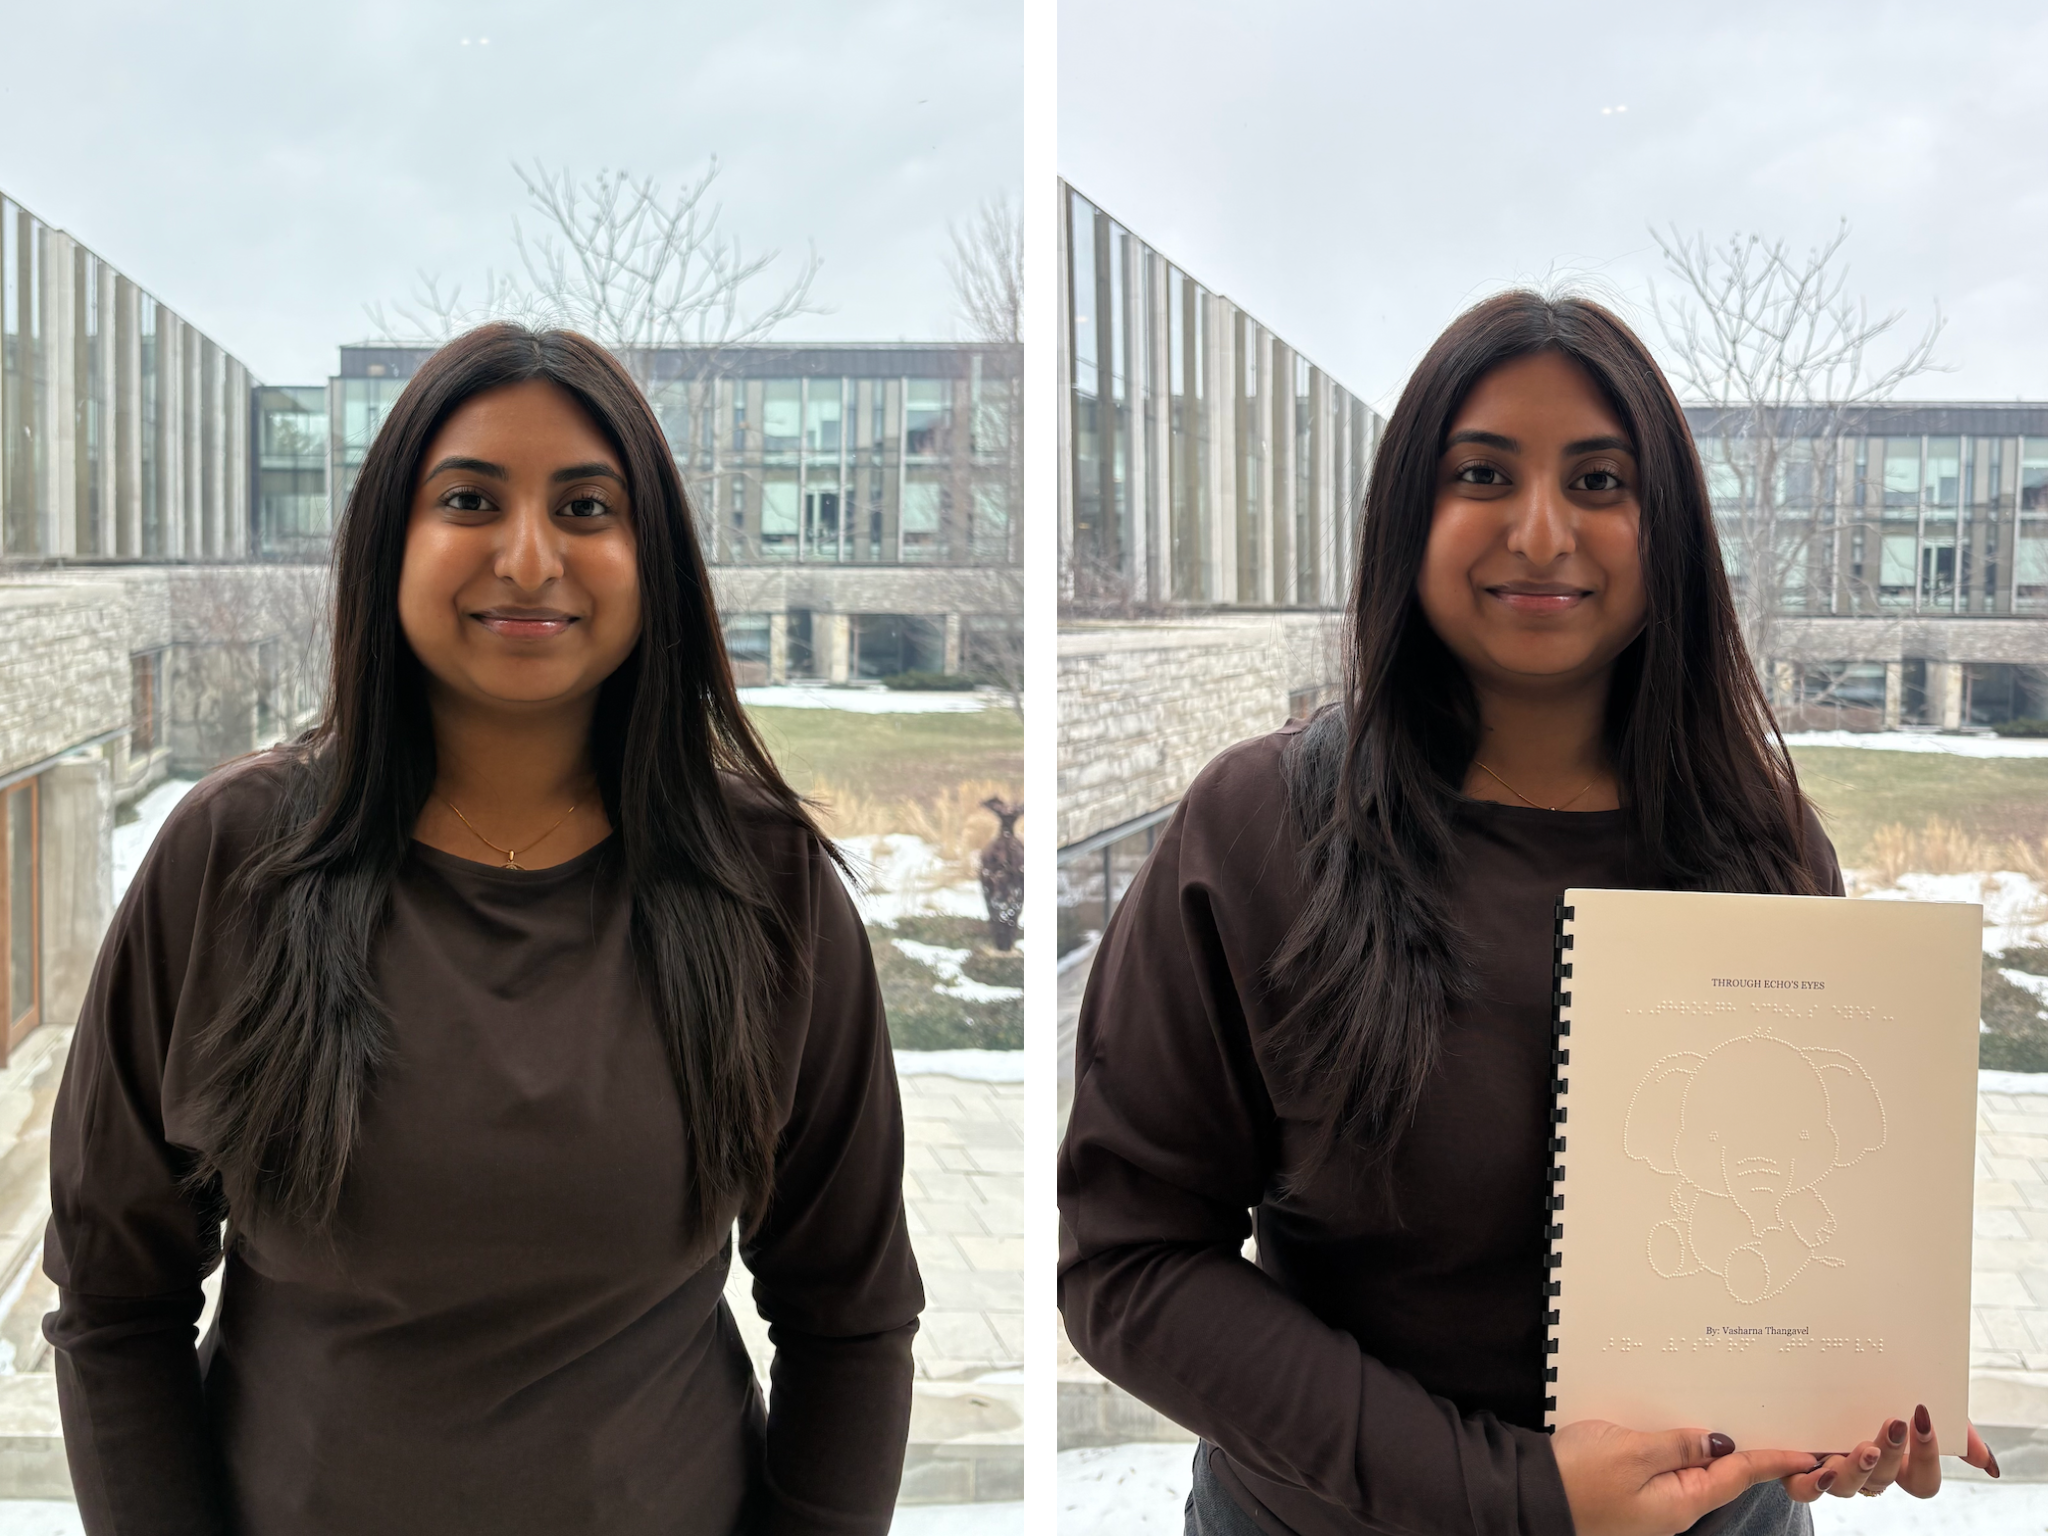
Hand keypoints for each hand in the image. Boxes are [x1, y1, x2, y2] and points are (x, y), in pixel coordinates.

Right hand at [1553, 1420, 1818, 1535]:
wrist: (1530, 1499)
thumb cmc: (1577, 1478)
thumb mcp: (1631, 1452)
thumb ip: (1678, 1444)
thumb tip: (1719, 1441)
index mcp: (1681, 1501)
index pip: (1738, 1475)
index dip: (1773, 1461)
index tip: (1808, 1453)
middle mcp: (1672, 1506)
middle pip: (1720, 1476)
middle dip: (1749, 1455)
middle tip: (1779, 1431)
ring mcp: (1650, 1503)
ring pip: (1692, 1470)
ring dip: (1714, 1450)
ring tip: (1738, 1426)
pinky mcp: (1629, 1492)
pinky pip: (1666, 1469)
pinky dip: (1682, 1449)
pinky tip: (1682, 1434)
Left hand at [1782, 1405, 1998, 1500]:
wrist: (1814, 1366)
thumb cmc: (1873, 1389)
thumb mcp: (1915, 1398)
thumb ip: (1954, 1429)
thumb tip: (1986, 1465)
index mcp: (1896, 1462)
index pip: (1922, 1481)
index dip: (1927, 1457)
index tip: (1922, 1418)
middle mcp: (1865, 1470)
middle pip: (1884, 1480)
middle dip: (1892, 1455)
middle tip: (1893, 1423)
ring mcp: (1832, 1469)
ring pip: (1846, 1488)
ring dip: (1855, 1471)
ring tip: (1861, 1447)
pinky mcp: (1796, 1466)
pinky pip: (1802, 1490)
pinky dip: (1810, 1482)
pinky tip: (1815, 1460)